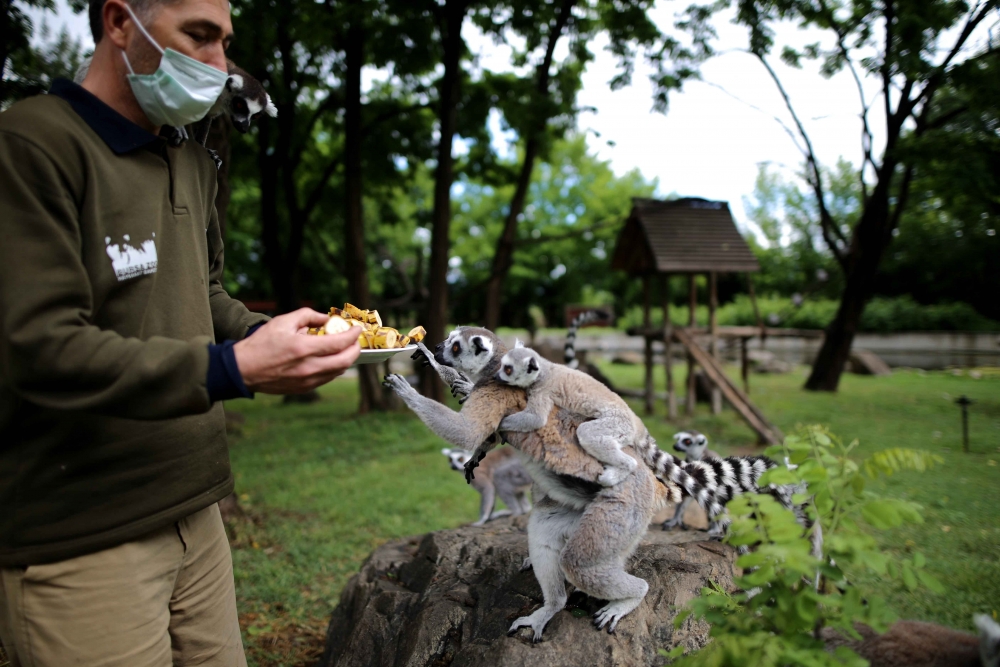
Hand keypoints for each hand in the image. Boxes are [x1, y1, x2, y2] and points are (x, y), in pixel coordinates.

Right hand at [233, 308, 360, 394]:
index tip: (357, 329)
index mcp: (303, 348)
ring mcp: (307, 380)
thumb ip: (308, 316)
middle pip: (345, 361)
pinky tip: (331, 359)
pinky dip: (334, 368)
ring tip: (344, 349)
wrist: (243, 369)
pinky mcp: (304, 388)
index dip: (352, 335)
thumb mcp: (283, 322)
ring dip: (346, 360)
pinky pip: (327, 378)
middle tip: (355, 341)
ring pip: (338, 371)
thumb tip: (326, 319)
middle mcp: (308, 367)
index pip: (339, 343)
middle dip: (355, 349)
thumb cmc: (261, 343)